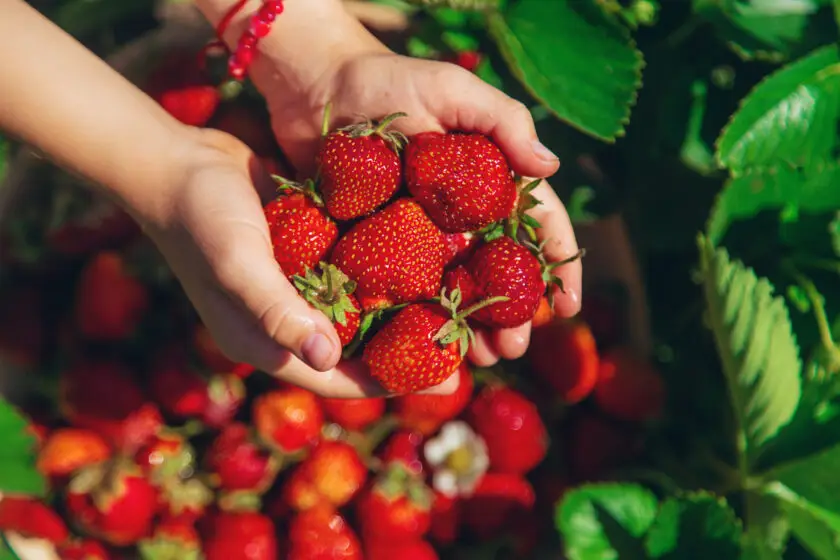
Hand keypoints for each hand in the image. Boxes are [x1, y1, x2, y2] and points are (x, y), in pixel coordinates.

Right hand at [142, 128, 457, 396]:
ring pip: (360, 312)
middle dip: (409, 350)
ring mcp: (296, 288)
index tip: (447, 377)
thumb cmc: (202, 217)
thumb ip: (278, 312)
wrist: (176, 161)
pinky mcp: (306, 254)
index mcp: (267, 342)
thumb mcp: (238, 264)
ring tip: (456, 304)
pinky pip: (352, 273)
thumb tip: (330, 358)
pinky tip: (429, 259)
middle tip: (464, 345)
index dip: (394, 382)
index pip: (340, 379)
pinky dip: (385, 273)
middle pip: (358, 350)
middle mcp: (286, 322)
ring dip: (402, 311)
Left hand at [260, 53, 582, 366]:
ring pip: (456, 289)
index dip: (557, 265)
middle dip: (512, 313)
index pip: (536, 225)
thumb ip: (503, 122)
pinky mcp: (377, 244)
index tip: (567, 306)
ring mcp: (419, 232)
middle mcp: (459, 212)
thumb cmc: (386, 80)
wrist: (314, 87)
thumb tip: (551, 166)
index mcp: (487, 179)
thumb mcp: (451, 91)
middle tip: (512, 349)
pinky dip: (419, 319)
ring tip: (480, 360)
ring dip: (472, 327)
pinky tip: (426, 346)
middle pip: (497, 271)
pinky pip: (406, 288)